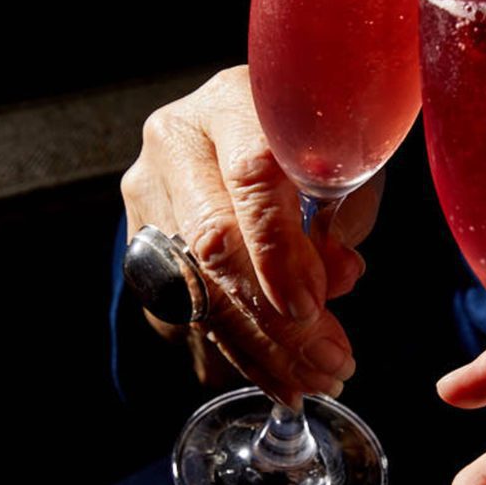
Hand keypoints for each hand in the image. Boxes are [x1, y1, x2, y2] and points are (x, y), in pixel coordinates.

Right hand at [121, 67, 381, 406]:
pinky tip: (277, 375)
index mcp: (235, 102)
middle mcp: (178, 140)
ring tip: (310, 382)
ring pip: (197, 287)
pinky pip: (187, 307)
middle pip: (215, 242)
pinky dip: (238, 349)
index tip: (312, 306)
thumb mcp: (343, 165)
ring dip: (260, 347)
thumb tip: (335, 280)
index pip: (251, 176)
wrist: (254, 130)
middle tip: (328, 366)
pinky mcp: (142, 237)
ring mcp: (149, 190)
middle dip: (274, 319)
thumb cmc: (314, 142)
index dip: (279, 248)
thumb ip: (340, 215)